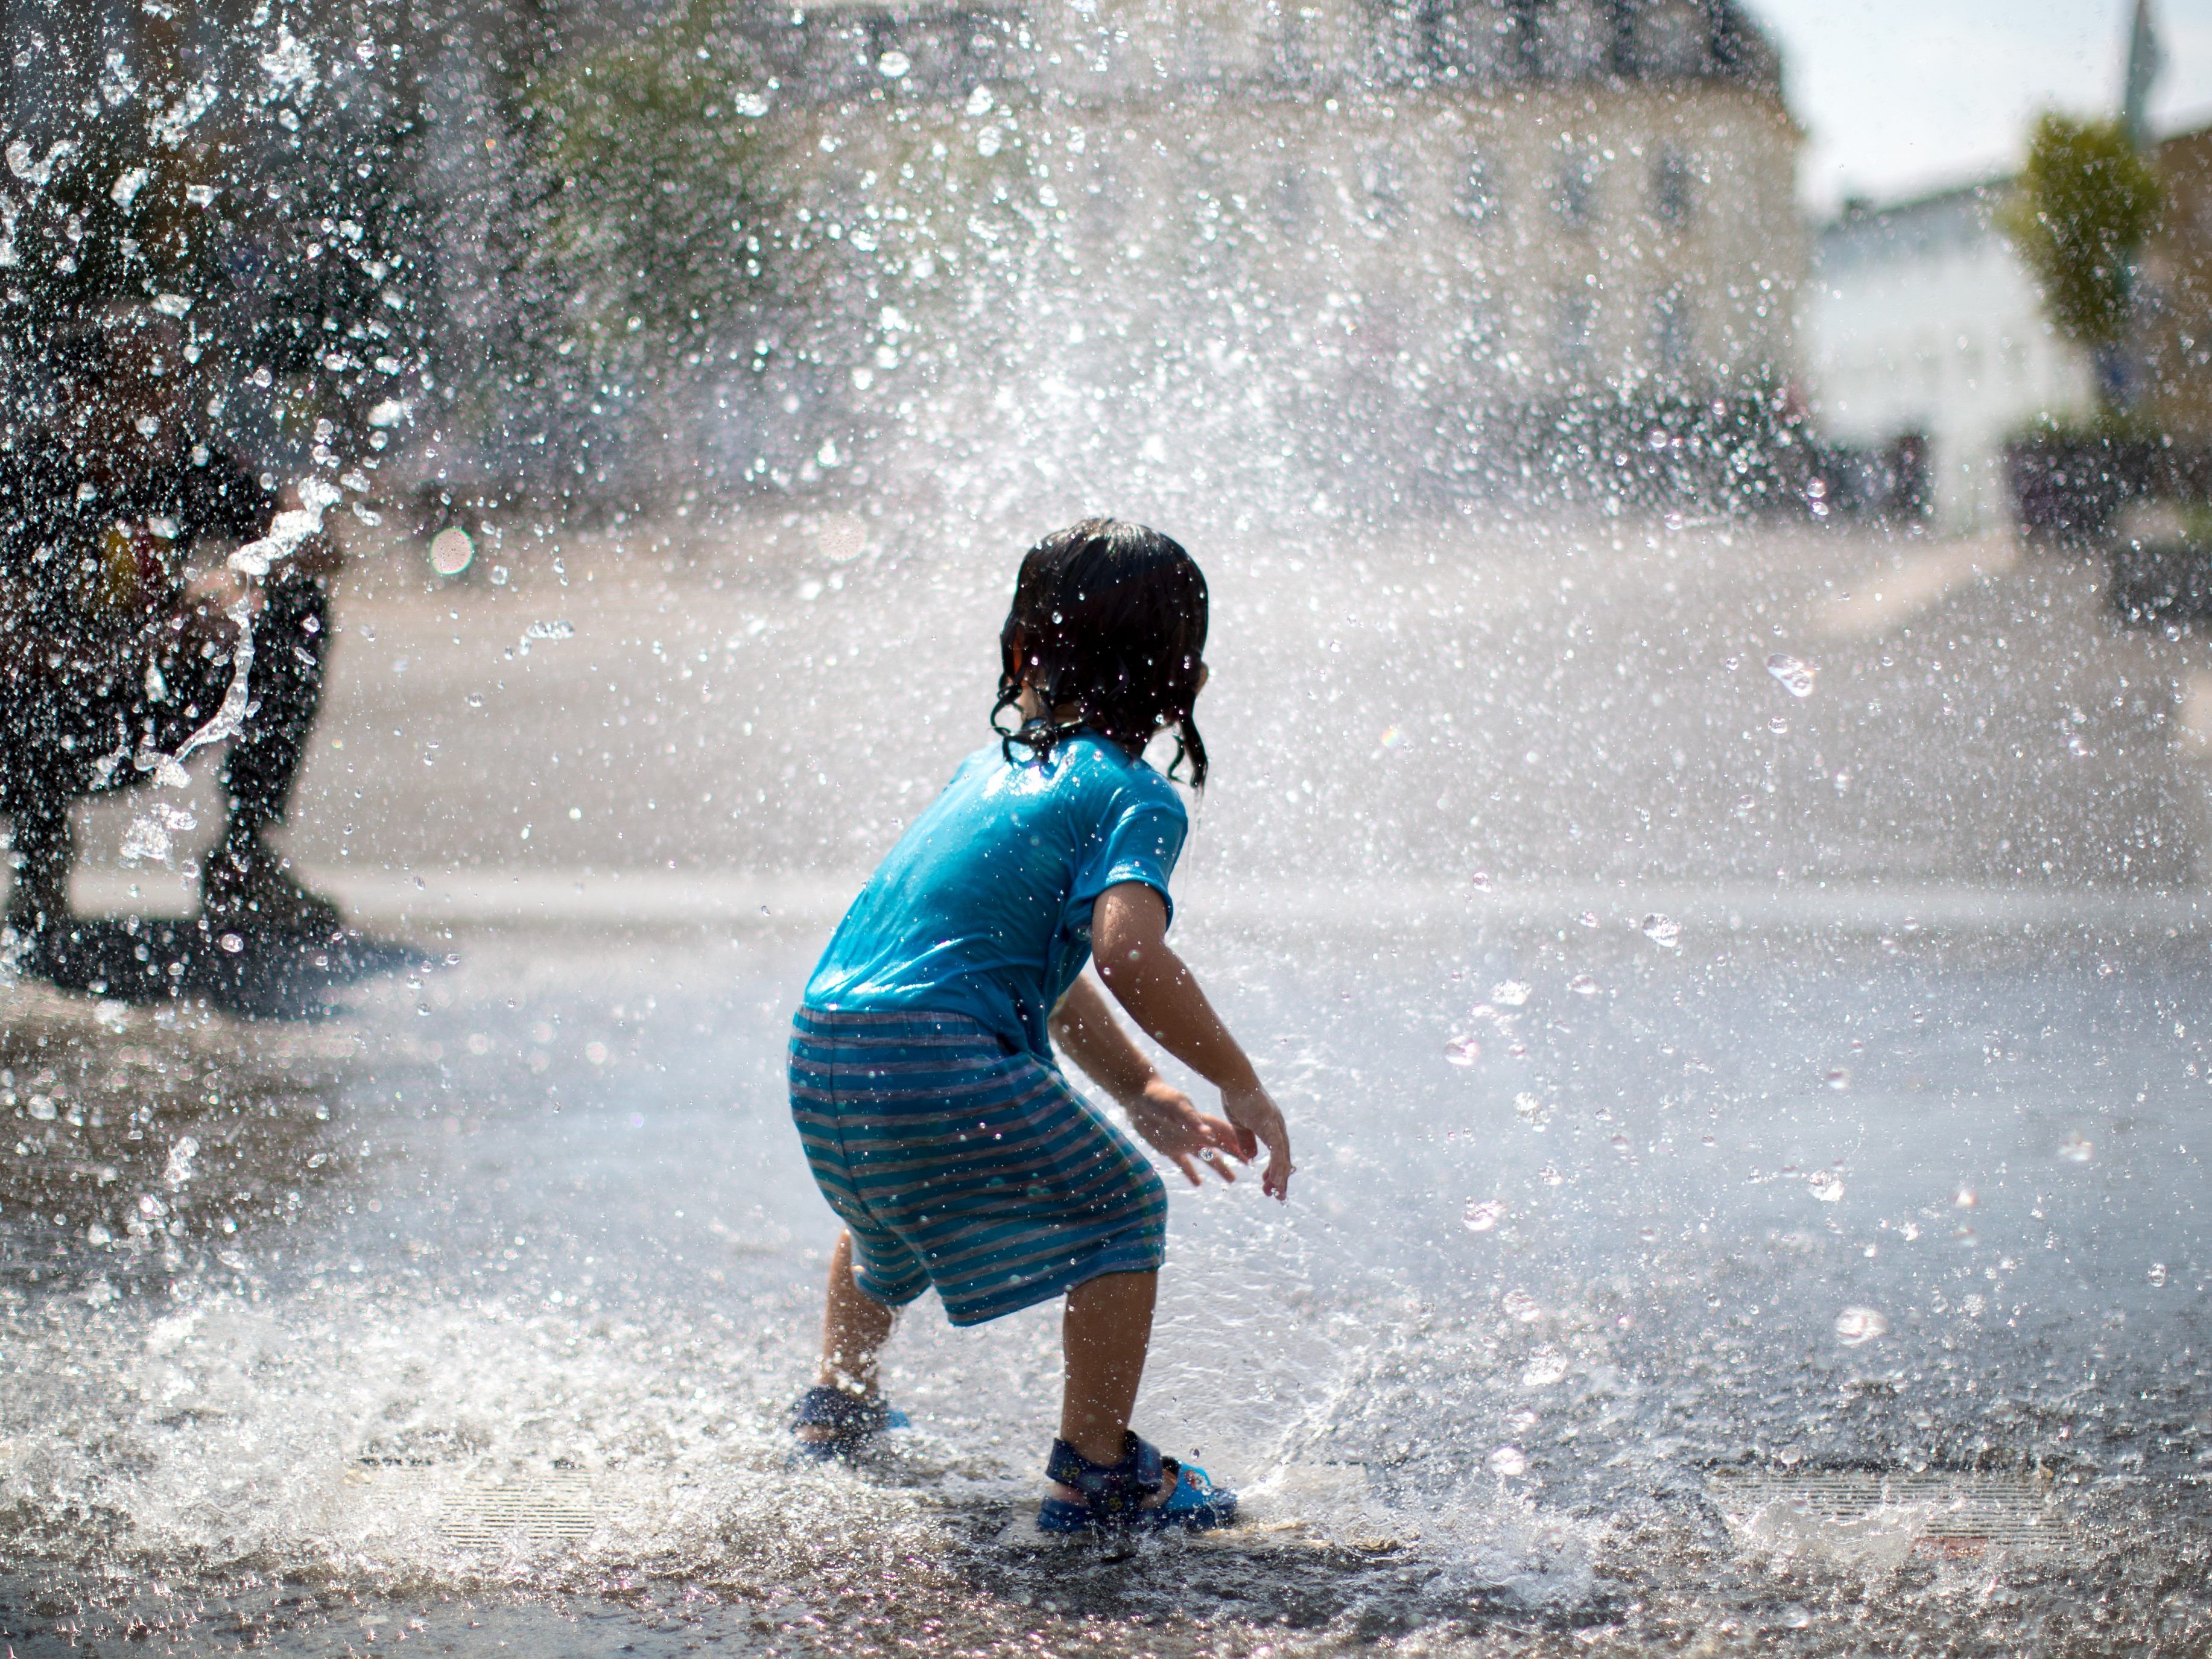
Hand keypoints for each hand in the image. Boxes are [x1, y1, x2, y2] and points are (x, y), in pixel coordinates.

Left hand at [1122, 1077, 1256, 1187]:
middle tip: (1250, 1165)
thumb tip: (1209, 1135)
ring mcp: (1183, 1141)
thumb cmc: (1159, 1097)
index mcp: (1200, 1122)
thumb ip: (1192, 1120)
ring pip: (1206, 1157)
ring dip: (1219, 1167)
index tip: (1253, 1154)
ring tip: (1233, 1179)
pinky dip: (1191, 1173)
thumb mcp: (1176, 1106)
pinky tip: (1198, 1184)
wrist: (1137, 1096)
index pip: (1225, 1134)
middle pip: (1220, 1146)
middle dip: (1235, 1155)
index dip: (1239, 1143)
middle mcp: (1195, 1133)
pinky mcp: (1169, 1148)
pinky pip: (1184, 1164)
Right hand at [1220, 1080, 1293, 1201]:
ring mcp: (1276, 1125)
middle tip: (1278, 1197)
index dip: (1275, 1171)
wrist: (1234, 1077)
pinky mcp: (1270, 1123)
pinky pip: (1277, 1148)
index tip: (1270, 1187)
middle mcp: (1277, 1127)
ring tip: (1279, 1194)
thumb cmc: (1236, 1096)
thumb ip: (1246, 1139)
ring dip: (1281, 1176)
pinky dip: (1278, 1165)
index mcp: (1271, 1128)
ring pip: (1283, 1156)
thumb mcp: (1240, 1124)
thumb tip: (1253, 1157)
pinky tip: (1277, 1178)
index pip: (1278, 1154)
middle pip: (1284, 1158)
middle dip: (1281, 1178)